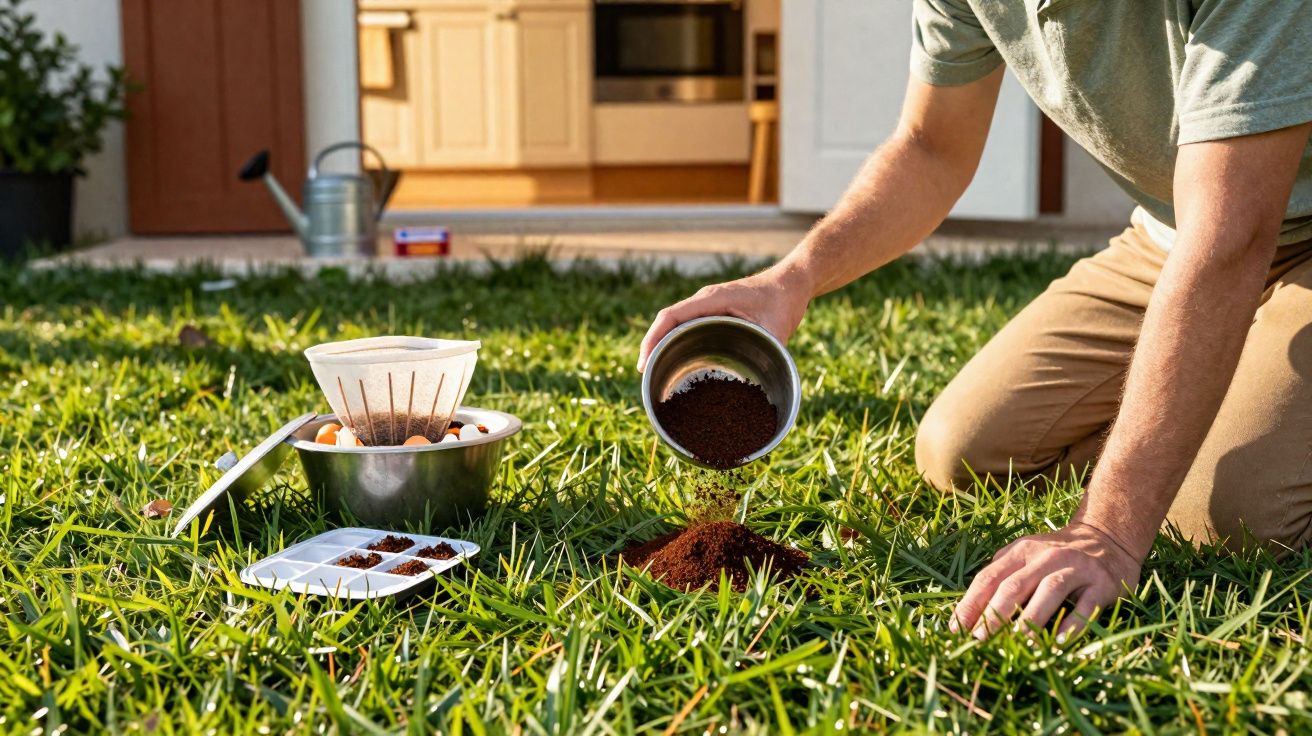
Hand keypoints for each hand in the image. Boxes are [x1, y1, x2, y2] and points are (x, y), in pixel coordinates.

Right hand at [636, 267, 811, 371]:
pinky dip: (675, 340)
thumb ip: (767, 350)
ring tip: (653, 370)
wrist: (791, 283)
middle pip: (666, 321)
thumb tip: (761, 382)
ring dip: (661, 343)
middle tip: (644, 374)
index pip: (671, 316)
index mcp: (712, 299)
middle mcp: (704, 300)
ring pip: (674, 323)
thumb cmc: (783, 300)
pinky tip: (674, 359)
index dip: (653, 339)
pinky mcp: (713, 312)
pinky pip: (686, 324)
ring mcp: (707, 305)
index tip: (644, 364)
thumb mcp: (777, 327)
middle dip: (651, 345)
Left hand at [949, 522, 1141, 641]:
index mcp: (1021, 552)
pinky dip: (1071, 624)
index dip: (971, 604)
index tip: (956, 630)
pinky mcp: (1101, 583)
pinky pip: (1085, 605)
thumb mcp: (1025, 555)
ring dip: (1030, 619)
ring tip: (1016, 645)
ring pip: (1048, 591)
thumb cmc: (1057, 555)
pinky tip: (1058, 643)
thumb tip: (969, 612)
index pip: (989, 578)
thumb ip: (1001, 574)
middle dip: (994, 615)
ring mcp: (1075, 569)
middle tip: (979, 642)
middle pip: (1014, 585)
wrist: (1109, 538)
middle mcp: (1046, 557)